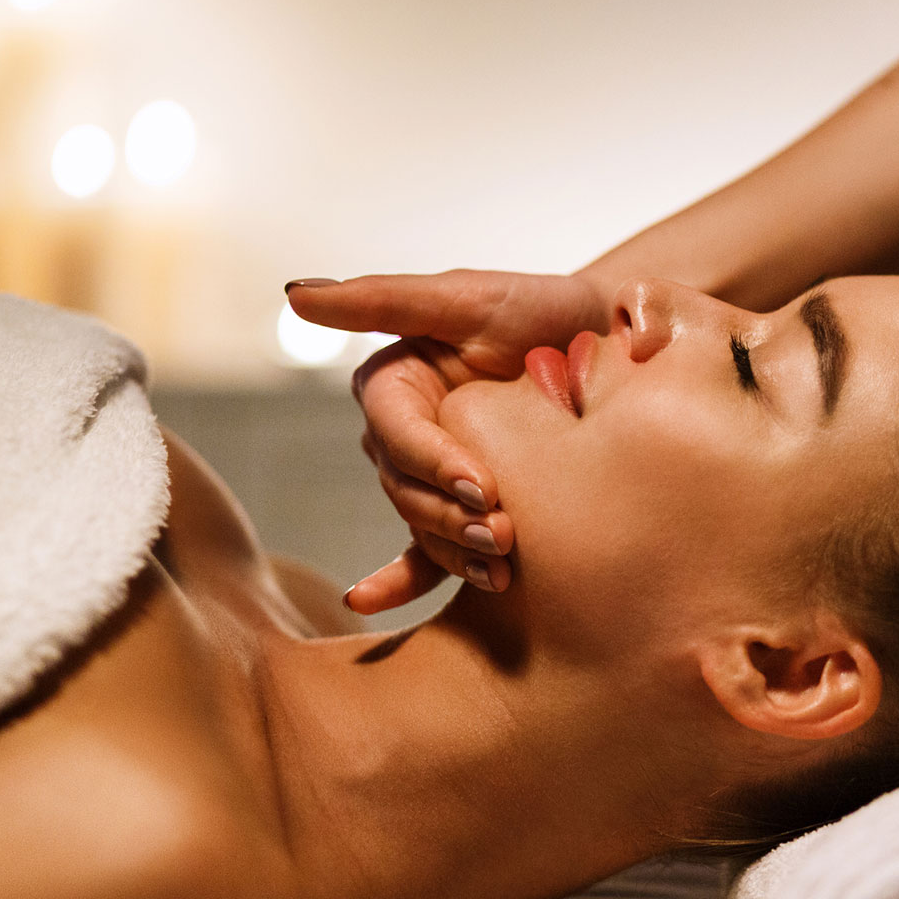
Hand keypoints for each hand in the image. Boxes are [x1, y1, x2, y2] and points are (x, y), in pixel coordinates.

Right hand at [286, 270, 611, 611]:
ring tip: (499, 569)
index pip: (397, 432)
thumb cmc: (538, 308)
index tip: (481, 485)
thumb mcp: (466, 296)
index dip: (433, 462)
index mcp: (394, 385)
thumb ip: (382, 299)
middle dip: (450, 515)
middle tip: (502, 534)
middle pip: (406, 488)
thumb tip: (294, 296)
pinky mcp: (459, 509)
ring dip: (453, 550)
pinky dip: (400, 581)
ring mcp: (430, 478)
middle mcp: (402, 434)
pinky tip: (368, 602)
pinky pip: (421, 554)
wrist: (604, 348)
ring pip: (421, 525)